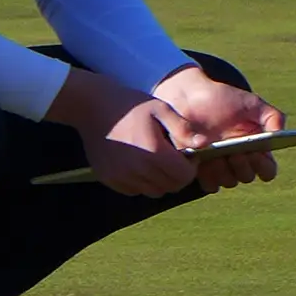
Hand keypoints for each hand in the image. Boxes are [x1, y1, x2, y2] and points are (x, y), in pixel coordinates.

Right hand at [49, 67, 198, 197]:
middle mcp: (138, 170)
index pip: (184, 177)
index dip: (190, 167)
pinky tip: (138, 163)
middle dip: (177, 175)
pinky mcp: (109, 179)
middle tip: (173, 158)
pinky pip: (133, 190)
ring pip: (153, 191)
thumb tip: (203, 144)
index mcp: (154, 152)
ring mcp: (121, 177)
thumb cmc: (130, 105)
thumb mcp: (160, 109)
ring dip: (160, 180)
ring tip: (155, 160)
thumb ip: (183, 128)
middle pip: (170, 187)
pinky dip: (141, 182)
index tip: (186, 155)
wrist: (93, 107)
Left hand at [153, 67, 285, 189]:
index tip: (255, 152)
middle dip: (242, 166)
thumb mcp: (251, 103)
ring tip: (216, 154)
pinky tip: (204, 160)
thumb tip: (279, 133)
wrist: (191, 98)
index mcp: (256, 148)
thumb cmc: (225, 100)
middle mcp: (240, 161)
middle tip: (234, 152)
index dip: (264, 166)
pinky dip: (208, 176)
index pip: (268, 170)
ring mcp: (221, 167)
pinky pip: (210, 185)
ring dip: (224, 170)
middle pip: (247, 177)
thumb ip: (271, 115)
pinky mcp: (202, 170)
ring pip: (229, 182)